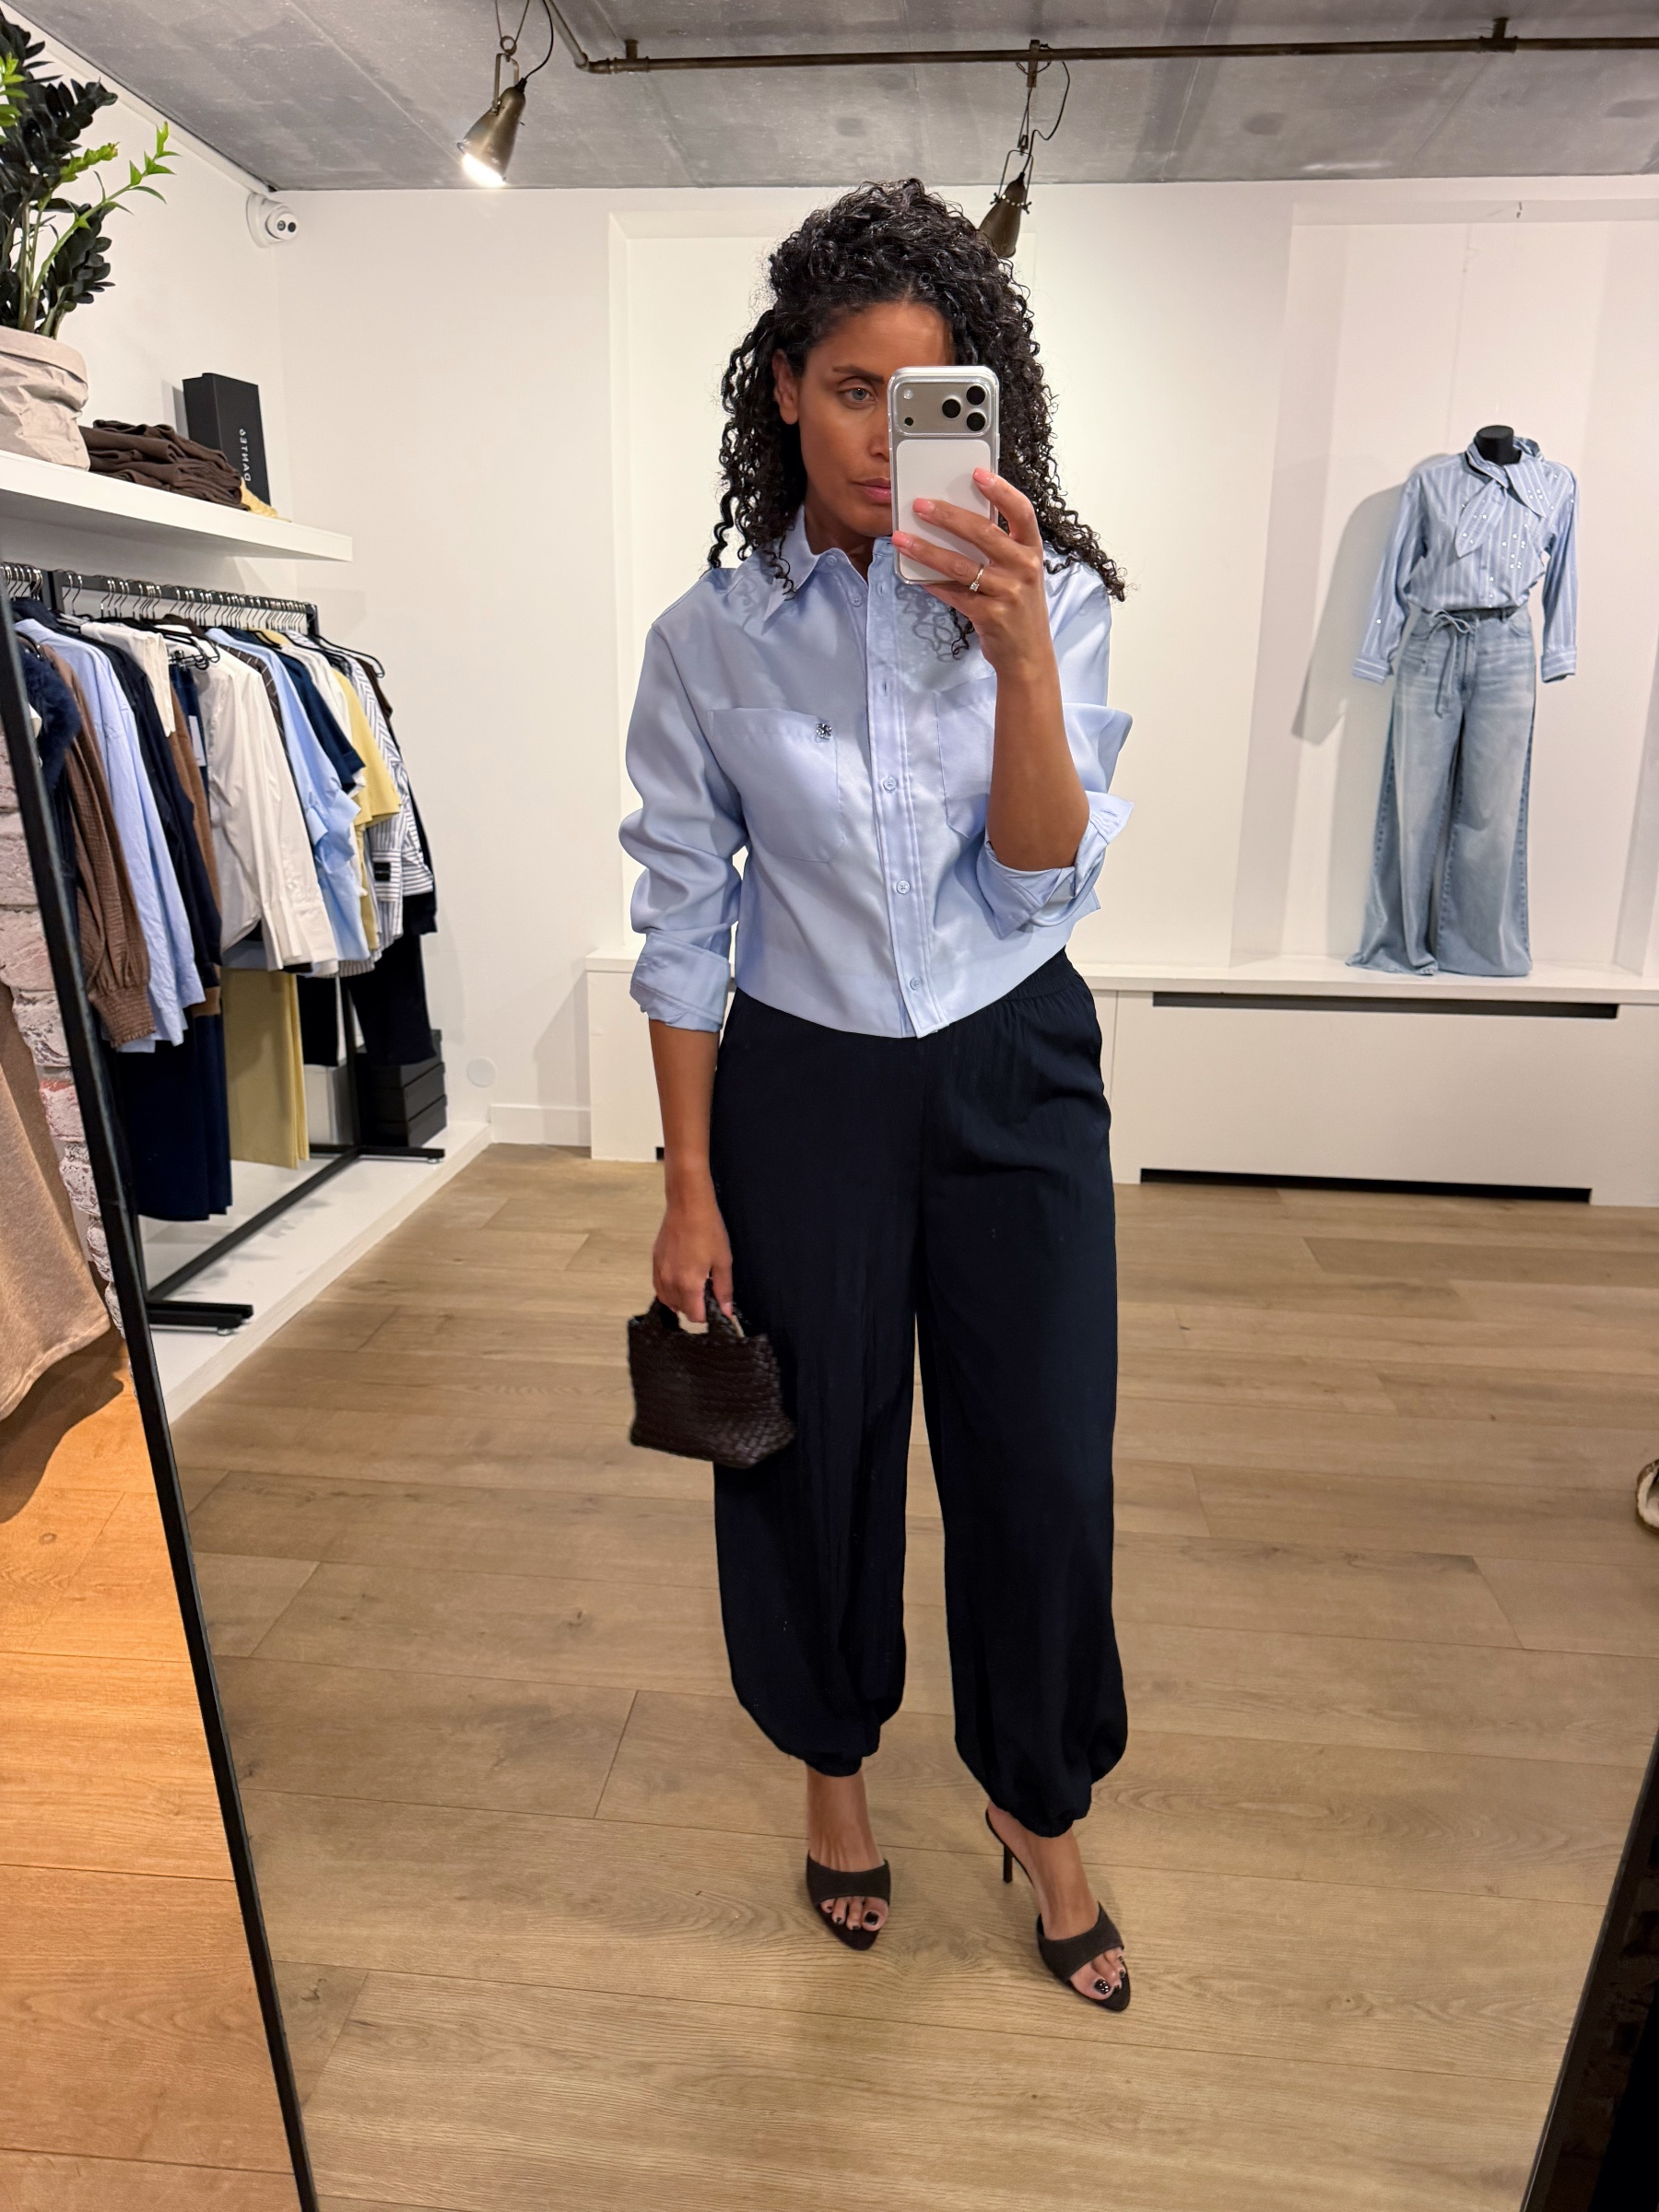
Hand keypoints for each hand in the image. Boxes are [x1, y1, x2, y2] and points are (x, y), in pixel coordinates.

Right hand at [652, 1174, 733, 1322]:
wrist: (687, 1206)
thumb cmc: (709, 1231)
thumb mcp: (723, 1261)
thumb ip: (723, 1290)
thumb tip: (726, 1312)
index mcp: (689, 1284)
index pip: (695, 1316)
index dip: (707, 1314)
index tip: (715, 1304)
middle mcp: (670, 1283)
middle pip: (681, 1310)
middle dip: (695, 1307)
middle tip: (707, 1289)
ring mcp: (660, 1273)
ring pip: (668, 1301)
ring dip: (681, 1300)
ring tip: (694, 1284)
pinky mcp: (655, 1263)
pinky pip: (659, 1288)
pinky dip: (669, 1291)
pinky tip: (680, 1280)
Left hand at [892, 469, 1057, 679]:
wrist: (1028, 656)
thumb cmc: (1019, 608)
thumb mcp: (1019, 573)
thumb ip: (999, 548)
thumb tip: (955, 521)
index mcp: (1032, 551)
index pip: (1021, 512)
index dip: (1001, 490)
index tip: (977, 473)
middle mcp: (1024, 568)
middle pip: (982, 533)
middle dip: (947, 516)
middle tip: (920, 505)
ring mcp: (1008, 593)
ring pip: (960, 565)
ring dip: (927, 550)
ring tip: (902, 539)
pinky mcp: (989, 615)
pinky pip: (953, 593)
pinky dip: (932, 583)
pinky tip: (914, 575)